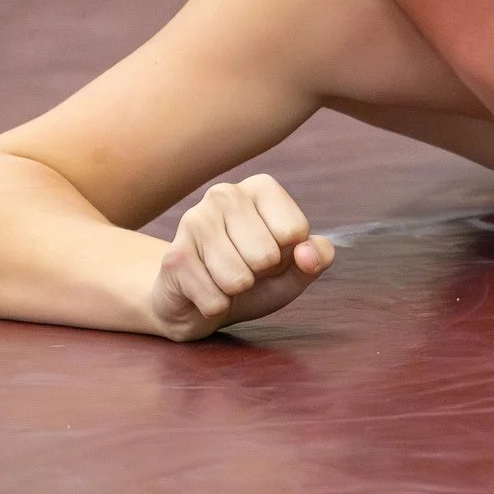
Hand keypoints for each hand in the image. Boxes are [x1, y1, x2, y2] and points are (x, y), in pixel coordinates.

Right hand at [148, 174, 334, 340]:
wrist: (198, 301)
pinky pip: (214, 299)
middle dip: (260, 274)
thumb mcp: (296, 268)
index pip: (295, 230)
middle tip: (244, 267)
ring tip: (224, 278)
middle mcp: (225, 194)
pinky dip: (215, 306)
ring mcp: (194, 221)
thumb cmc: (254, 276)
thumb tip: (308, 254)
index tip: (271, 252)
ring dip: (236, 291)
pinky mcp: (175, 255)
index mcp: (261, 187)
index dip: (289, 255)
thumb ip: (318, 257)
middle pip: (266, 254)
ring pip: (238, 279)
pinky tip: (204, 290)